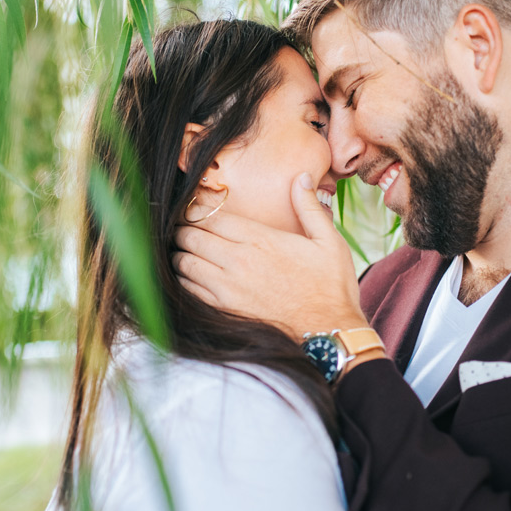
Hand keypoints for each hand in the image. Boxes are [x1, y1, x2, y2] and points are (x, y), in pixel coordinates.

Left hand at [173, 172, 366, 336]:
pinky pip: (189, 289)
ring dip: (179, 252)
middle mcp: (238, 261)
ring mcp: (227, 288)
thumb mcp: (329, 241)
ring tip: (183, 247)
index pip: (212, 216)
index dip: (196, 208)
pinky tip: (189, 273)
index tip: (193, 206)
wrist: (328, 332)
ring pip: (184, 262)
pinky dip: (183, 278)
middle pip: (191, 236)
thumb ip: (310, 207)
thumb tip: (302, 177)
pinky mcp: (223, 309)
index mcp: (260, 239)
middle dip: (183, 228)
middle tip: (182, 225)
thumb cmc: (330, 287)